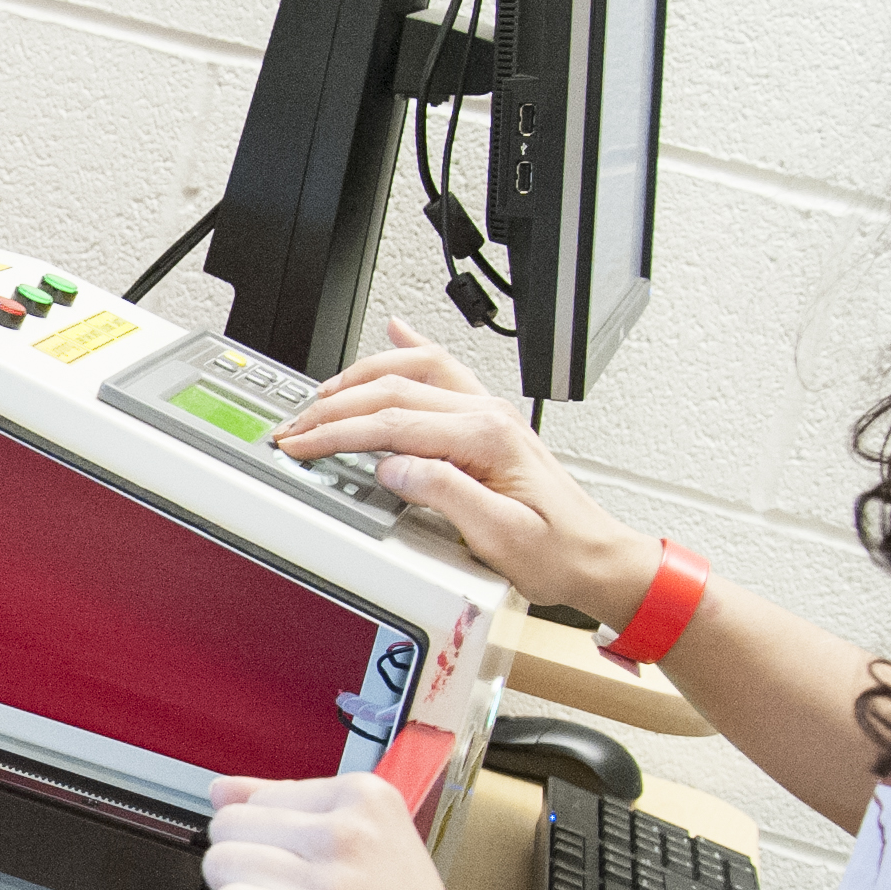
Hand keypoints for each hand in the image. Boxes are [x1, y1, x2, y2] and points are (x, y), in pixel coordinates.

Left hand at [202, 770, 516, 889]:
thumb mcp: (371, 852)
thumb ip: (291, 812)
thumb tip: (222, 789)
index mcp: (369, 798)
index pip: (255, 797)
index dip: (266, 847)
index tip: (307, 875)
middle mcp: (354, 832)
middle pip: (230, 826)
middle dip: (246, 871)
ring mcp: (338, 882)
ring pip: (223, 865)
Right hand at [273, 321, 661, 622]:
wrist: (594, 556)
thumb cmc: (555, 552)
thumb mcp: (499, 537)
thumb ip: (445, 494)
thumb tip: (395, 468)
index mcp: (485, 438)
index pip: (394, 425)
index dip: (339, 434)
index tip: (304, 446)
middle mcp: (486, 415)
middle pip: (395, 393)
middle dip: (336, 408)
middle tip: (296, 428)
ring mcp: (487, 414)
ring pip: (414, 373)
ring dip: (362, 378)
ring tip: (323, 395)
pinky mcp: (487, 423)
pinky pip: (445, 370)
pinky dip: (413, 350)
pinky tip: (398, 333)